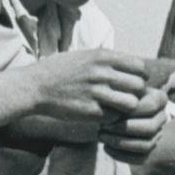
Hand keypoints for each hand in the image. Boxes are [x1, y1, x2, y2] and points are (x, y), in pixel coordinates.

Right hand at [33, 48, 149, 133]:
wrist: (34, 87)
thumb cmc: (59, 70)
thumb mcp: (84, 55)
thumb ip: (107, 60)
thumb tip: (132, 66)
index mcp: (102, 56)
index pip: (139, 67)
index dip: (139, 76)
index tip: (130, 83)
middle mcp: (101, 73)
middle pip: (138, 85)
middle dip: (135, 93)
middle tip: (125, 98)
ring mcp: (95, 92)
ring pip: (131, 103)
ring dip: (126, 108)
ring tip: (116, 108)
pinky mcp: (89, 111)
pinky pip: (114, 117)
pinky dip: (112, 118)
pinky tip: (102, 115)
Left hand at [100, 85, 167, 164]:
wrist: (116, 110)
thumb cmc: (115, 95)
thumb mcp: (118, 88)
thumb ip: (120, 92)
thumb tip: (114, 103)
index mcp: (160, 99)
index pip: (149, 106)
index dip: (129, 111)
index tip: (108, 112)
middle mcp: (163, 117)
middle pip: (149, 128)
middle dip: (123, 129)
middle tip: (103, 127)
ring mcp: (158, 135)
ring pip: (145, 145)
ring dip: (120, 143)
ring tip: (102, 136)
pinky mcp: (150, 151)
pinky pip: (140, 159)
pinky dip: (121, 155)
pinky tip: (106, 148)